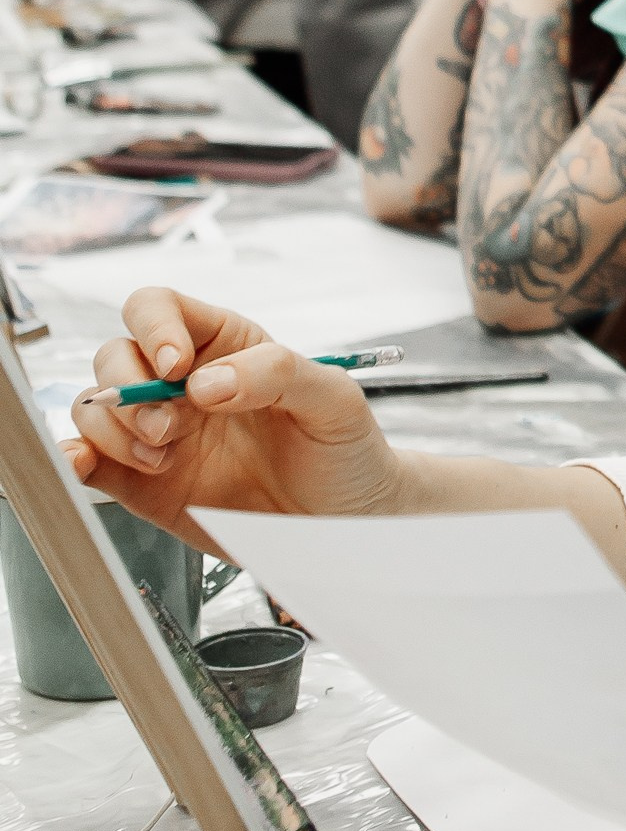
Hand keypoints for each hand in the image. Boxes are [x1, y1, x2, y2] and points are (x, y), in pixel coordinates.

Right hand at [67, 288, 406, 557]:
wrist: (344, 522)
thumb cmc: (343, 448)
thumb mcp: (332, 398)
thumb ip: (276, 373)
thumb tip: (205, 382)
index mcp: (224, 345)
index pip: (160, 309)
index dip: (154, 328)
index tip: (174, 366)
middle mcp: (181, 384)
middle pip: (115, 357)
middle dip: (129, 389)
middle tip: (169, 427)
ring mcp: (159, 433)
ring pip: (95, 408)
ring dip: (112, 429)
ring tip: (160, 460)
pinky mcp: (143, 484)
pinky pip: (91, 464)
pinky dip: (75, 461)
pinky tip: (85, 465)